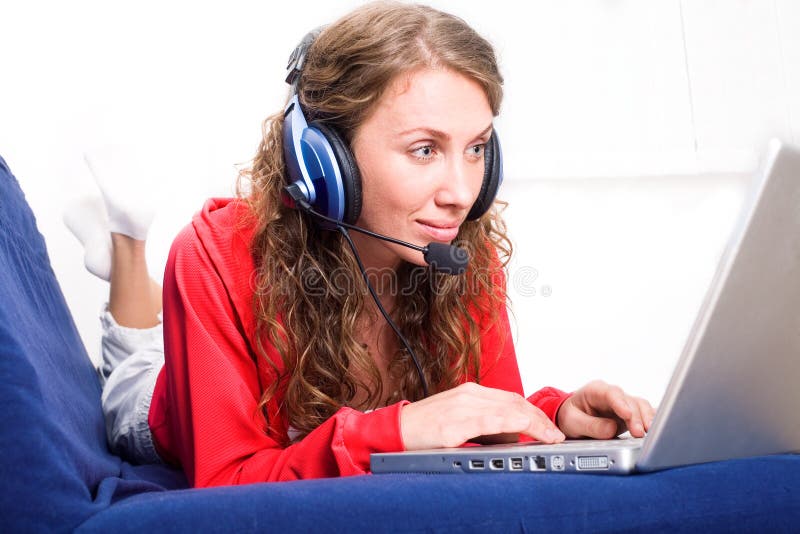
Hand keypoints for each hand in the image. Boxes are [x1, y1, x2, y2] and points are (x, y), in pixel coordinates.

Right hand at [400, 382, 565, 449]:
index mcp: (470, 393)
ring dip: (534, 424)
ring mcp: (461, 409)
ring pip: (507, 410)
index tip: (550, 426)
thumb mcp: (457, 418)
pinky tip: (524, 430)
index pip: (511, 399)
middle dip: (540, 419)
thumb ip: (481, 422)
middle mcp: (468, 396)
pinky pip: (489, 422)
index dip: (534, 412)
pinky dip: (512, 424)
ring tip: (550, 437)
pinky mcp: (453, 425)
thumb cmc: (423, 427)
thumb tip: (510, 435)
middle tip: (557, 435)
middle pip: (514, 403)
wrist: (393, 430)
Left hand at [557, 380, 655, 438]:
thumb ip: (591, 425)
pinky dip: (651, 420)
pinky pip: (645, 413)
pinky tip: (657, 429)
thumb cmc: (571, 417)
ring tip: (649, 434)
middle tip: (638, 433)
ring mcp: (623, 404)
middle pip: (629, 401)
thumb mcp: (573, 422)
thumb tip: (611, 429)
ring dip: (647, 419)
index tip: (626, 414)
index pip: (610, 393)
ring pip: (640, 406)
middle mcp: (612, 395)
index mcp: (595, 390)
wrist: (573, 420)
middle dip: (635, 417)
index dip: (620, 403)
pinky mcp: (631, 414)